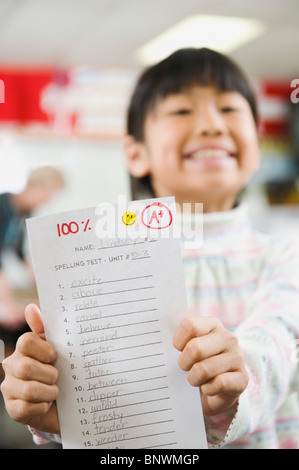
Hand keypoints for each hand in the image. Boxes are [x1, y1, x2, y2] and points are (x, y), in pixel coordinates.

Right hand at [1, 304, 59, 433]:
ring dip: (49, 392)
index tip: (55, 357)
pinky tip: (47, 403)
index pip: (26, 341)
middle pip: (26, 367)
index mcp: (22, 348)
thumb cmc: (59, 368)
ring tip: (55, 391)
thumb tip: (31, 308)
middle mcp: (11, 366)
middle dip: (49, 374)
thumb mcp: (57, 346)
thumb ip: (45, 328)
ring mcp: (9, 388)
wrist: (64, 401)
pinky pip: (27, 408)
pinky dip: (42, 406)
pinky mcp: (13, 409)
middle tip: (57, 377)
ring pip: (29, 389)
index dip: (45, 350)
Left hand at [173, 316, 247, 415]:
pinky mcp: (242, 378)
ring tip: (196, 379)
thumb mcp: (187, 348)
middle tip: (185, 368)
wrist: (216, 390)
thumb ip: (178, 340)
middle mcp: (228, 337)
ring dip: (194, 379)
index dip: (178, 341)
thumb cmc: (196, 364)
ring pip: (204, 369)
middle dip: (184, 363)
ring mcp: (237, 357)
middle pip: (195, 348)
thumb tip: (157, 339)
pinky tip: (208, 388)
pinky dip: (207, 390)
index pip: (190, 325)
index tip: (177, 350)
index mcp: (212, 324)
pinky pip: (218, 384)